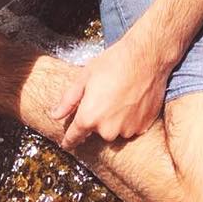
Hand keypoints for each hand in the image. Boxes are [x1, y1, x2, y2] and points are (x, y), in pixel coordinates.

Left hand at [50, 36, 170, 148]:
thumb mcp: (85, 76)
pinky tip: (133, 99)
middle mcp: (108, 129)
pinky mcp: (143, 127)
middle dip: (97, 118)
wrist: (146, 57)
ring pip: (115, 129)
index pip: (74, 137)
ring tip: (121, 95)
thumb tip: (56, 115)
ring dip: (115, 119)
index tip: (66, 144)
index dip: (69, 140)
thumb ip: (68, 100)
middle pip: (97, 131)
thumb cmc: (115, 62)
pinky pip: (131, 127)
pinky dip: (130, 118)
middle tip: (105, 96)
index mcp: (89, 117)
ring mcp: (127, 130)